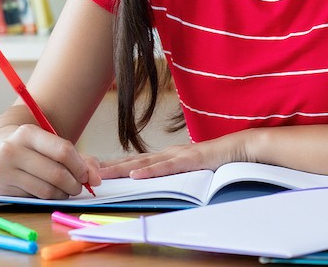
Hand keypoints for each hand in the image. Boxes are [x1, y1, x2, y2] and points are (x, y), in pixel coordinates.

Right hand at [0, 123, 101, 198]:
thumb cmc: (31, 148)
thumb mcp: (51, 144)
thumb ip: (79, 159)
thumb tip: (96, 179)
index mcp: (27, 133)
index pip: (63, 151)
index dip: (80, 166)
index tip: (86, 175)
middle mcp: (12, 149)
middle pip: (57, 174)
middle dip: (75, 184)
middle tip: (78, 187)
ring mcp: (3, 170)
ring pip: (46, 190)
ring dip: (63, 194)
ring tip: (64, 190)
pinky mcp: (0, 188)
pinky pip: (34, 198)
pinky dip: (47, 198)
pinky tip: (47, 191)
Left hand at [98, 133, 247, 179]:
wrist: (237, 148)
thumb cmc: (215, 160)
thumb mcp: (189, 168)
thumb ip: (173, 172)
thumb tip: (157, 180)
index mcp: (166, 155)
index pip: (136, 161)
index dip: (116, 165)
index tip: (96, 169)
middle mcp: (167, 153)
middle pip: (133, 160)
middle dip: (111, 166)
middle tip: (89, 171)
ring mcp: (177, 155)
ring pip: (144, 163)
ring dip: (122, 169)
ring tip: (103, 173)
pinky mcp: (189, 160)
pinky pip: (165, 167)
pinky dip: (149, 171)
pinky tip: (135, 174)